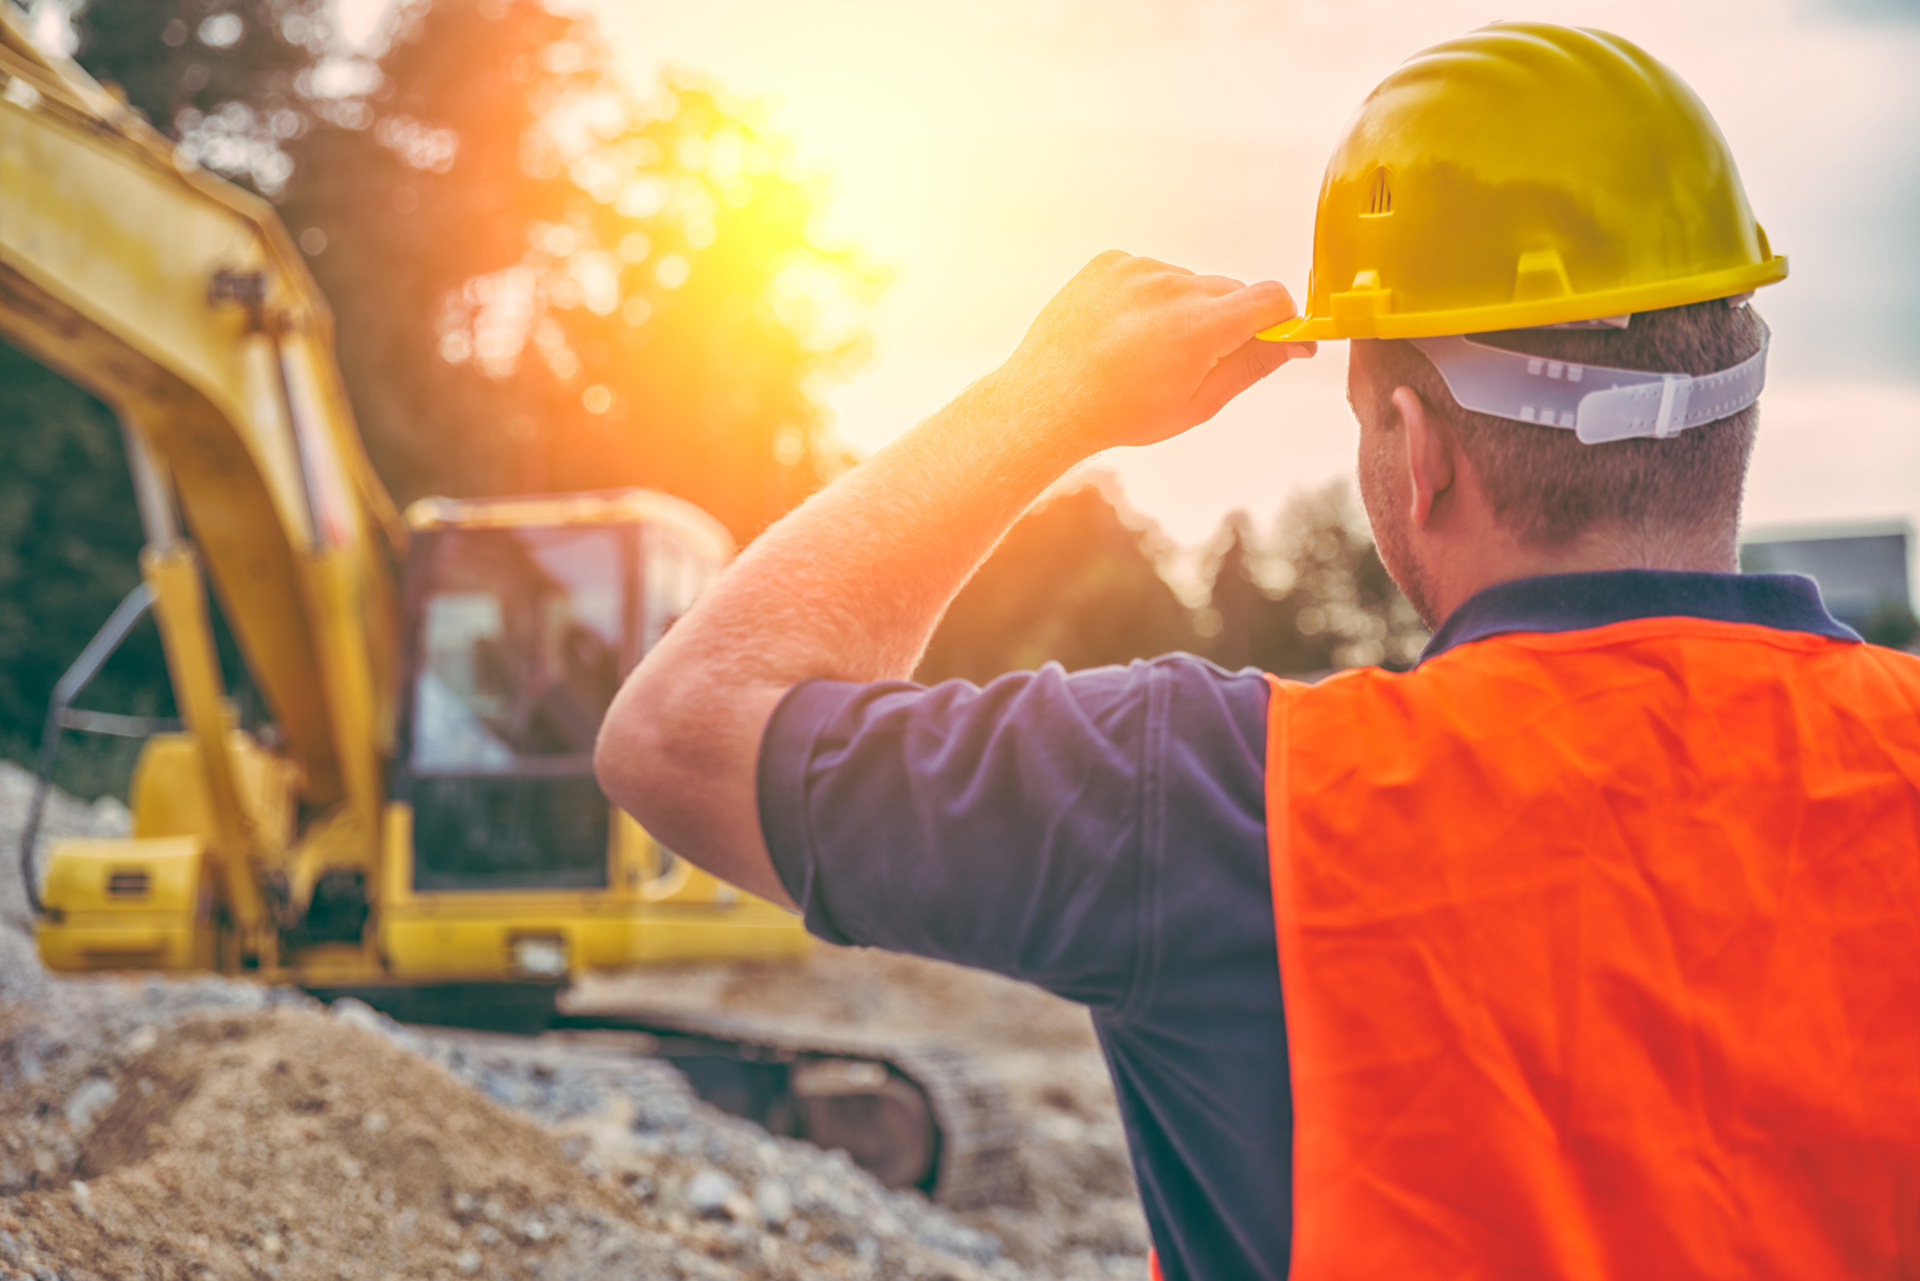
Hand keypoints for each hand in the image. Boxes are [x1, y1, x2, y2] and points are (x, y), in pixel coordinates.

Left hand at [992, 251, 1312, 452]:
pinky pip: (1149, 272)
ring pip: (1187, 282)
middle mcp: (1172, 287)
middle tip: (1193, 360)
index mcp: (1201, 326)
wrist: (1047, 401)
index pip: (1271, 297)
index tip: (1275, 336)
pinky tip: (1122, 332)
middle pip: (1229, 291)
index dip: (1281, 318)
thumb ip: (1251, 366)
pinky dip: (1146, 297)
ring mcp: (1138, 269)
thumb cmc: (1119, 412)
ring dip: (1182, 308)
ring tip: (1144, 350)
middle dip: (1227, 320)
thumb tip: (1292, 343)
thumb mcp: (1197, 403)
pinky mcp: (1111, 262)